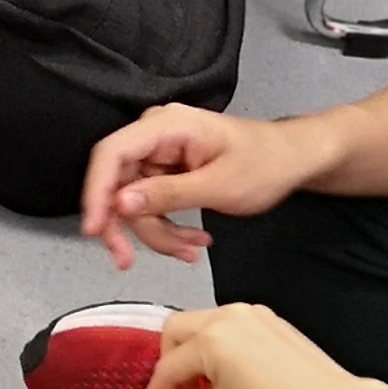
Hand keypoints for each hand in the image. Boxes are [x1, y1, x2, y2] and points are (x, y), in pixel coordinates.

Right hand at [80, 104, 320, 269]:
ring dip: (156, 233)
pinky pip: (151, 205)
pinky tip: (193, 242)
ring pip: (133, 203)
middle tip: (128, 262)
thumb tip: (119, 203)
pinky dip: (167, 228)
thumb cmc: (264, 163)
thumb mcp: (218, 185)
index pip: (111, 154)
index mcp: (166, 126)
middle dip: (129, 226)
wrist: (292, 160)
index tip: (95, 231)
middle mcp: (154, 136)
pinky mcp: (165, 173)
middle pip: (117, 183)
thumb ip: (167, 194)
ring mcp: (159, 155)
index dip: (96, 192)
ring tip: (191, 250)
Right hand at [147, 300, 386, 388]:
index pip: (167, 366)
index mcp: (210, 339)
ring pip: (201, 323)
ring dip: (192, 351)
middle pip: (175, 329)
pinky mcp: (266, 317)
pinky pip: (227, 324)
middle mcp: (224, 315)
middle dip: (168, 362)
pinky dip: (216, 344)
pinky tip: (228, 372)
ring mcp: (248, 312)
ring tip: (203, 386)